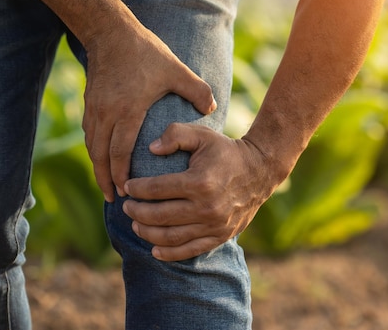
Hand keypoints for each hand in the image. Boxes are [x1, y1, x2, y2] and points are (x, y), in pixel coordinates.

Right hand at [82, 24, 216, 202]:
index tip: (127, 191)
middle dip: (106, 180)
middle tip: (114, 199)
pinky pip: (89, 134)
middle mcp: (106, 114)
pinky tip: (101, 158)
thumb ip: (197, 90)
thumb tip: (212, 109)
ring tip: (106, 185)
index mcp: (127, 110)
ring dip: (98, 168)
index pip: (120, 152)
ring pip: (92, 146)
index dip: (122, 175)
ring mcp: (95, 108)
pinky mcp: (90, 102)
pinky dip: (94, 150)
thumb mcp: (176, 70)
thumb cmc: (145, 52)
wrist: (110, 32)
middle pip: (101, 156)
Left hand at [122, 123, 280, 260]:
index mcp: (199, 181)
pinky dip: (169, 253)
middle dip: (137, 213)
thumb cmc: (225, 151)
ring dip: (147, 233)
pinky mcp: (220, 236)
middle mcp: (207, 207)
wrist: (260, 171)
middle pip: (160, 216)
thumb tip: (151, 149)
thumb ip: (175, 134)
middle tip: (127, 207)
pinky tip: (154, 249)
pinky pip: (190, 250)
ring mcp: (214, 225)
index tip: (127, 187)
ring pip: (171, 237)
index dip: (136, 189)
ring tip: (135, 224)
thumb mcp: (202, 134)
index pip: (157, 189)